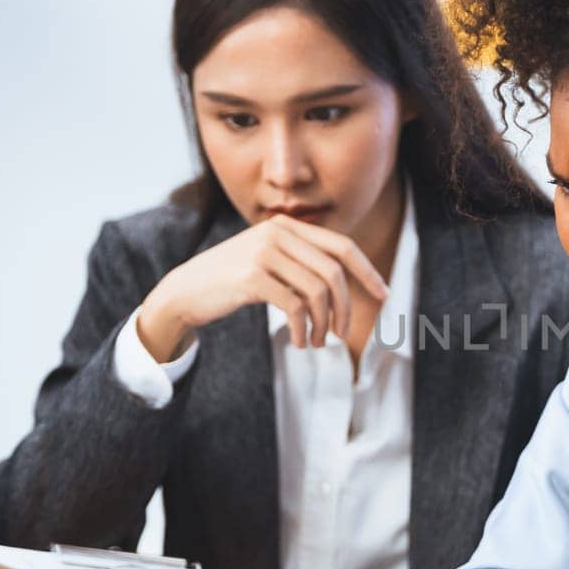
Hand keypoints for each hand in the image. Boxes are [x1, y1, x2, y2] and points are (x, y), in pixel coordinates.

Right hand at [137, 214, 389, 360]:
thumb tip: (347, 286)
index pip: (342, 246)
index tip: (384, 295)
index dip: (367, 271)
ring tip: (315, 342)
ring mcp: (263, 252)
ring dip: (322, 324)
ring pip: (317, 292)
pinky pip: (295, 307)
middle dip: (345, 308)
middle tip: (341, 334)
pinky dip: (302, 330)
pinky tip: (299, 341)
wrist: (184, 291)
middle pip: (333, 273)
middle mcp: (277, 232)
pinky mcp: (251, 277)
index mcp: (286, 226)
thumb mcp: (269, 261)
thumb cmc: (232, 282)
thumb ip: (301, 262)